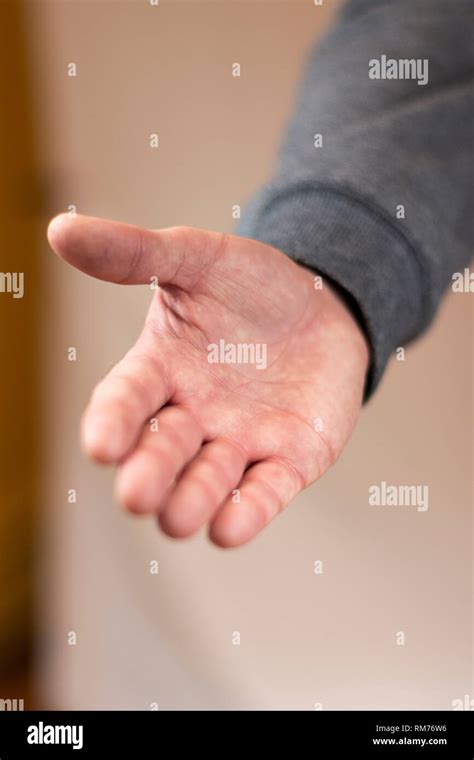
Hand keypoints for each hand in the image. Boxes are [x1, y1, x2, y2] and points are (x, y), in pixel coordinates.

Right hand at [47, 214, 368, 546]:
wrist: (320, 305)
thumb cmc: (249, 284)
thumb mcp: (198, 258)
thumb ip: (136, 253)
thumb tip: (60, 229)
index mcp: (160, 370)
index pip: (125, 401)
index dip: (112, 422)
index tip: (101, 445)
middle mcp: (192, 416)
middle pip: (161, 453)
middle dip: (149, 474)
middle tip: (137, 494)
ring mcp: (240, 443)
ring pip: (207, 483)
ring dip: (192, 501)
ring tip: (179, 517)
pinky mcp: (288, 460)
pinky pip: (264, 494)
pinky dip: (247, 513)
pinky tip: (230, 527)